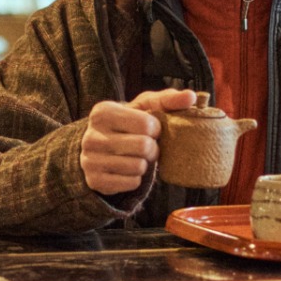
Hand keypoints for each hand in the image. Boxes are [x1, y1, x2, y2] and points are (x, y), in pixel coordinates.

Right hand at [80, 89, 201, 195]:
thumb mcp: (144, 108)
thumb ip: (167, 100)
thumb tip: (191, 96)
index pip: (147, 124)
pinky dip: (136, 178)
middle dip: (152, 149)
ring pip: (138, 167)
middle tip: (146, 147)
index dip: (156, 129)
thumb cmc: (128, 124)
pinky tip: (127, 170)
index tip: (149, 129)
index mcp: (103, 111)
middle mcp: (91, 135)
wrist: (100, 150)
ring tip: (135, 157)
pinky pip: (131, 183)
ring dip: (144, 164)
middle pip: (144, 147)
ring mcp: (90, 160)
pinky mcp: (95, 181)